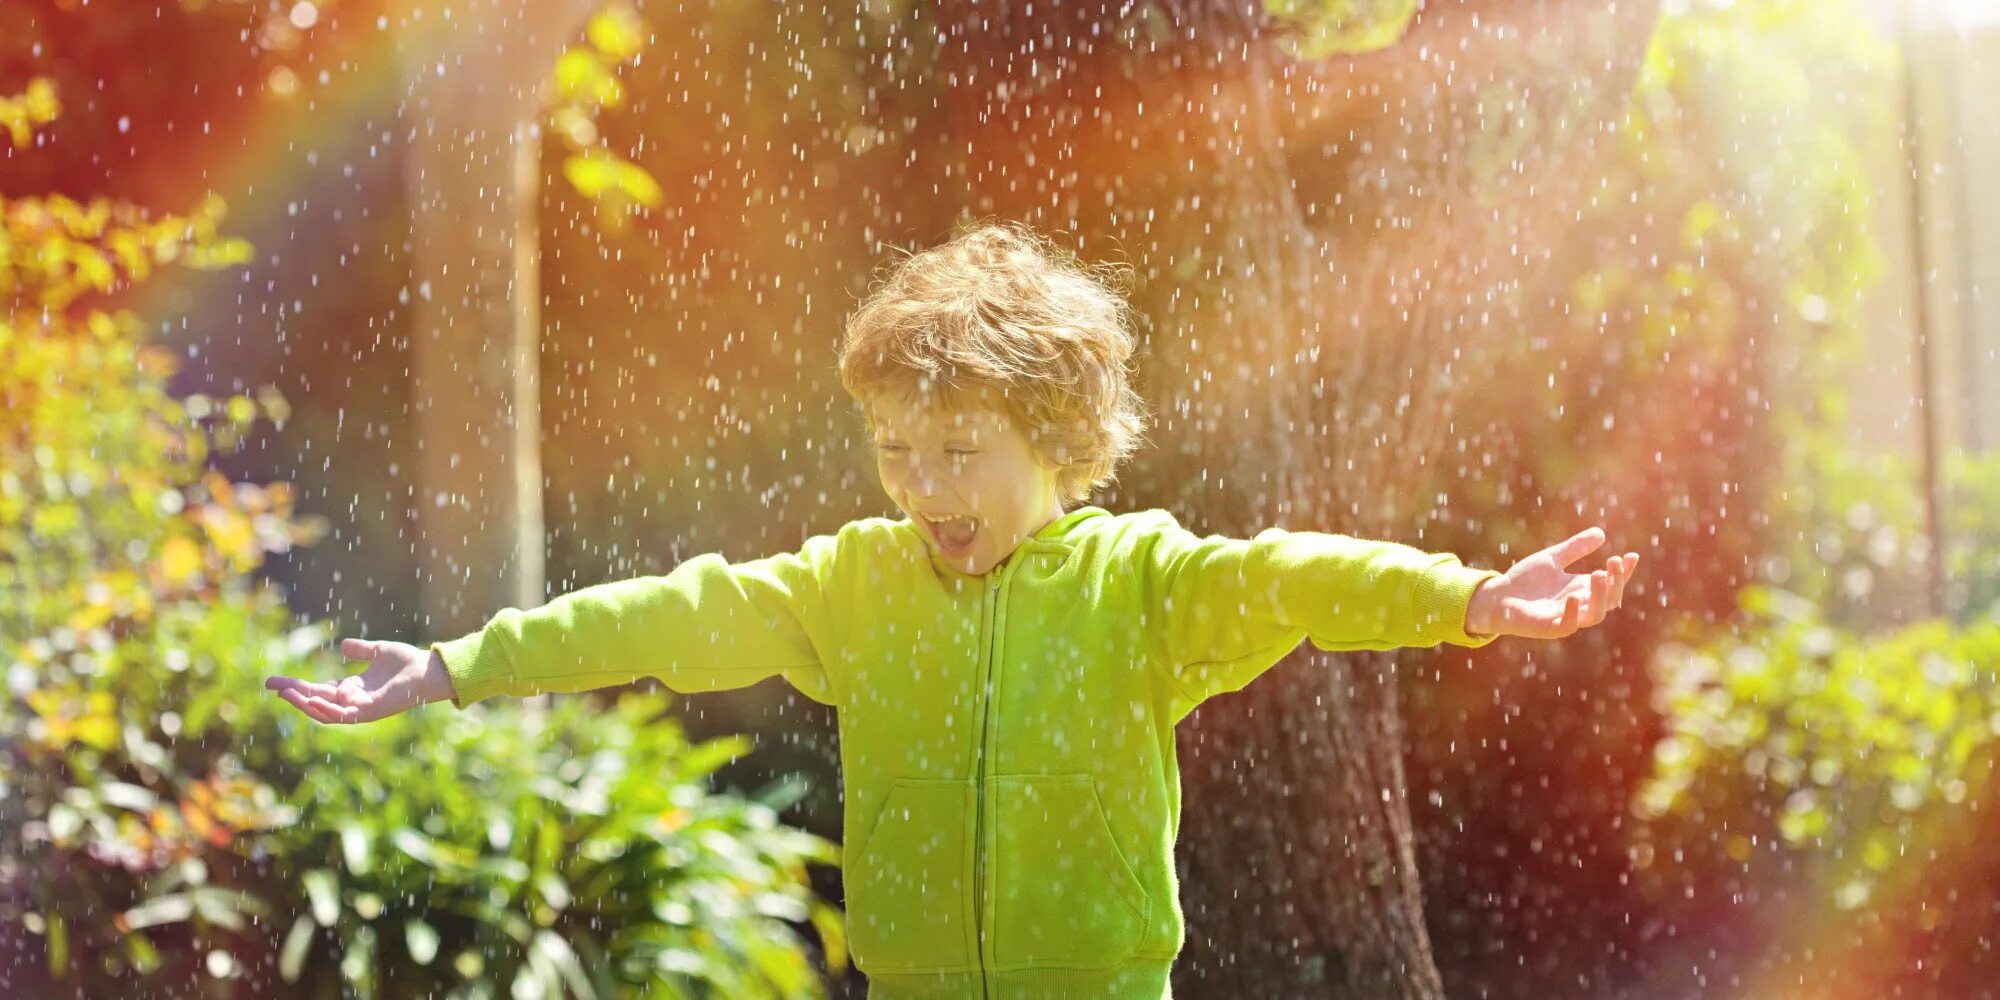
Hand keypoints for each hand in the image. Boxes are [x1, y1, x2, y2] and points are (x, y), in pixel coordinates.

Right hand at [264, 638, 456, 723]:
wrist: (429, 670)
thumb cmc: (408, 662)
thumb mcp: (378, 651)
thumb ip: (361, 650)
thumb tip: (343, 645)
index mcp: (352, 689)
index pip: (317, 690)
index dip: (297, 687)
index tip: (275, 682)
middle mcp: (352, 701)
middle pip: (315, 701)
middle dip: (292, 695)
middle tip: (270, 687)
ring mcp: (360, 709)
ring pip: (324, 712)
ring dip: (304, 703)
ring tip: (285, 693)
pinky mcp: (369, 712)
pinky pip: (343, 716)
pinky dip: (326, 709)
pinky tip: (312, 700)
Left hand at [1464, 527, 1638, 638]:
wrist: (1496, 596)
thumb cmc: (1525, 581)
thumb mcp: (1553, 559)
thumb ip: (1575, 548)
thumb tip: (1601, 533)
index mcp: (1582, 589)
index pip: (1611, 583)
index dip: (1624, 572)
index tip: (1631, 556)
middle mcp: (1579, 604)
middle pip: (1610, 600)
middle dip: (1616, 582)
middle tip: (1613, 562)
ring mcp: (1565, 617)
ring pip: (1595, 615)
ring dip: (1601, 597)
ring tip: (1598, 575)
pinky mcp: (1549, 627)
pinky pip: (1568, 626)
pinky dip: (1574, 614)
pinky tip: (1574, 597)